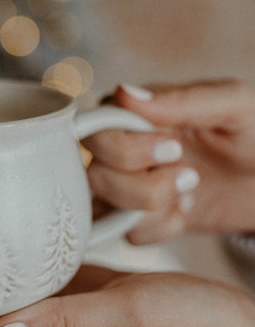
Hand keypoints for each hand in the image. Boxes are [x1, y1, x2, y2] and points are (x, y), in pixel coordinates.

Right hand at [83, 79, 254, 242]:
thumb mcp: (233, 106)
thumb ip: (181, 98)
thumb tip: (124, 93)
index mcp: (135, 112)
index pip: (96, 131)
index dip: (126, 149)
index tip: (174, 148)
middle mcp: (122, 147)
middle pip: (93, 175)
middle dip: (141, 185)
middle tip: (189, 175)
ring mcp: (128, 184)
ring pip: (103, 208)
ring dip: (150, 207)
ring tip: (190, 191)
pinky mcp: (142, 217)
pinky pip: (126, 233)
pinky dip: (160, 227)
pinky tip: (186, 210)